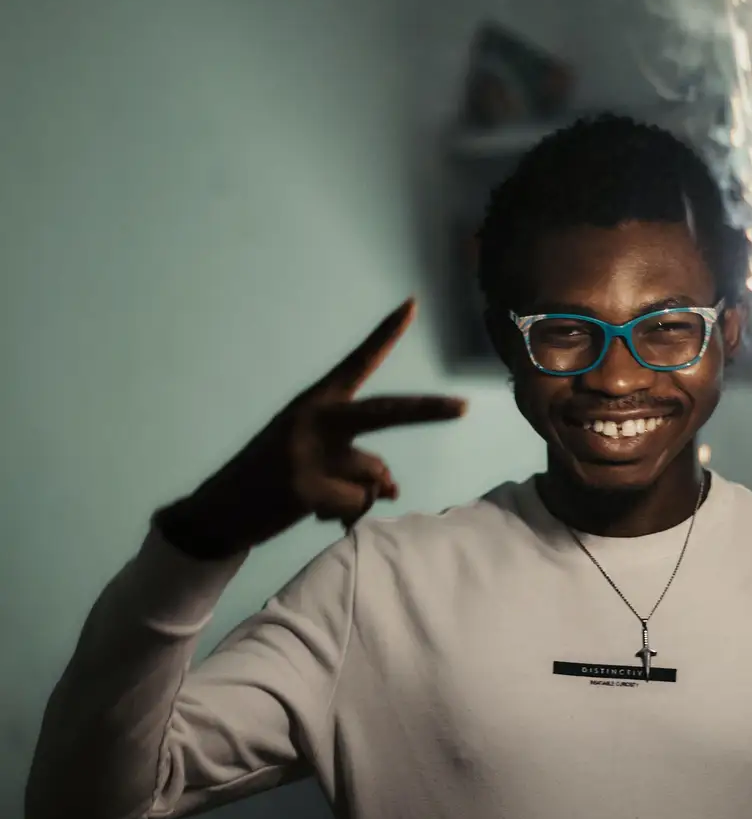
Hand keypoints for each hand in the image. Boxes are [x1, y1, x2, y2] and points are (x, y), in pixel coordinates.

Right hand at [159, 298, 465, 556]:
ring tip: (321, 497)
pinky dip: (346, 514)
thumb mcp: (314, 459)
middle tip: (464, 407)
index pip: (357, 362)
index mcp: (314, 402)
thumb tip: (395, 488)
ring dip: (361, 494)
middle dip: (430, 410)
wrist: (219, 512)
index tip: (412, 304)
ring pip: (376, 473)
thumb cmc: (272, 480)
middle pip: (387, 411)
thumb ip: (358, 463)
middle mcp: (313, 419)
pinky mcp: (305, 487)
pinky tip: (314, 513)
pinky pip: (358, 503)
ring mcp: (308, 452)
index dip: (386, 334)